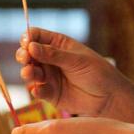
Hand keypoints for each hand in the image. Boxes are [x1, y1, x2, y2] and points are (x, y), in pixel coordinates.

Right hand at [16, 27, 133, 121]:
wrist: (109, 98)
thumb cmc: (98, 73)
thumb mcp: (77, 60)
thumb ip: (53, 55)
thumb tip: (30, 46)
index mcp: (58, 44)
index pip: (36, 36)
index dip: (28, 38)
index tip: (27, 43)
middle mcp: (50, 59)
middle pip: (28, 54)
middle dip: (24, 55)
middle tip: (25, 58)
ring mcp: (49, 77)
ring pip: (30, 72)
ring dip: (27, 72)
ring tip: (30, 73)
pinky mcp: (50, 94)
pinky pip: (37, 90)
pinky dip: (35, 90)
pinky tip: (38, 90)